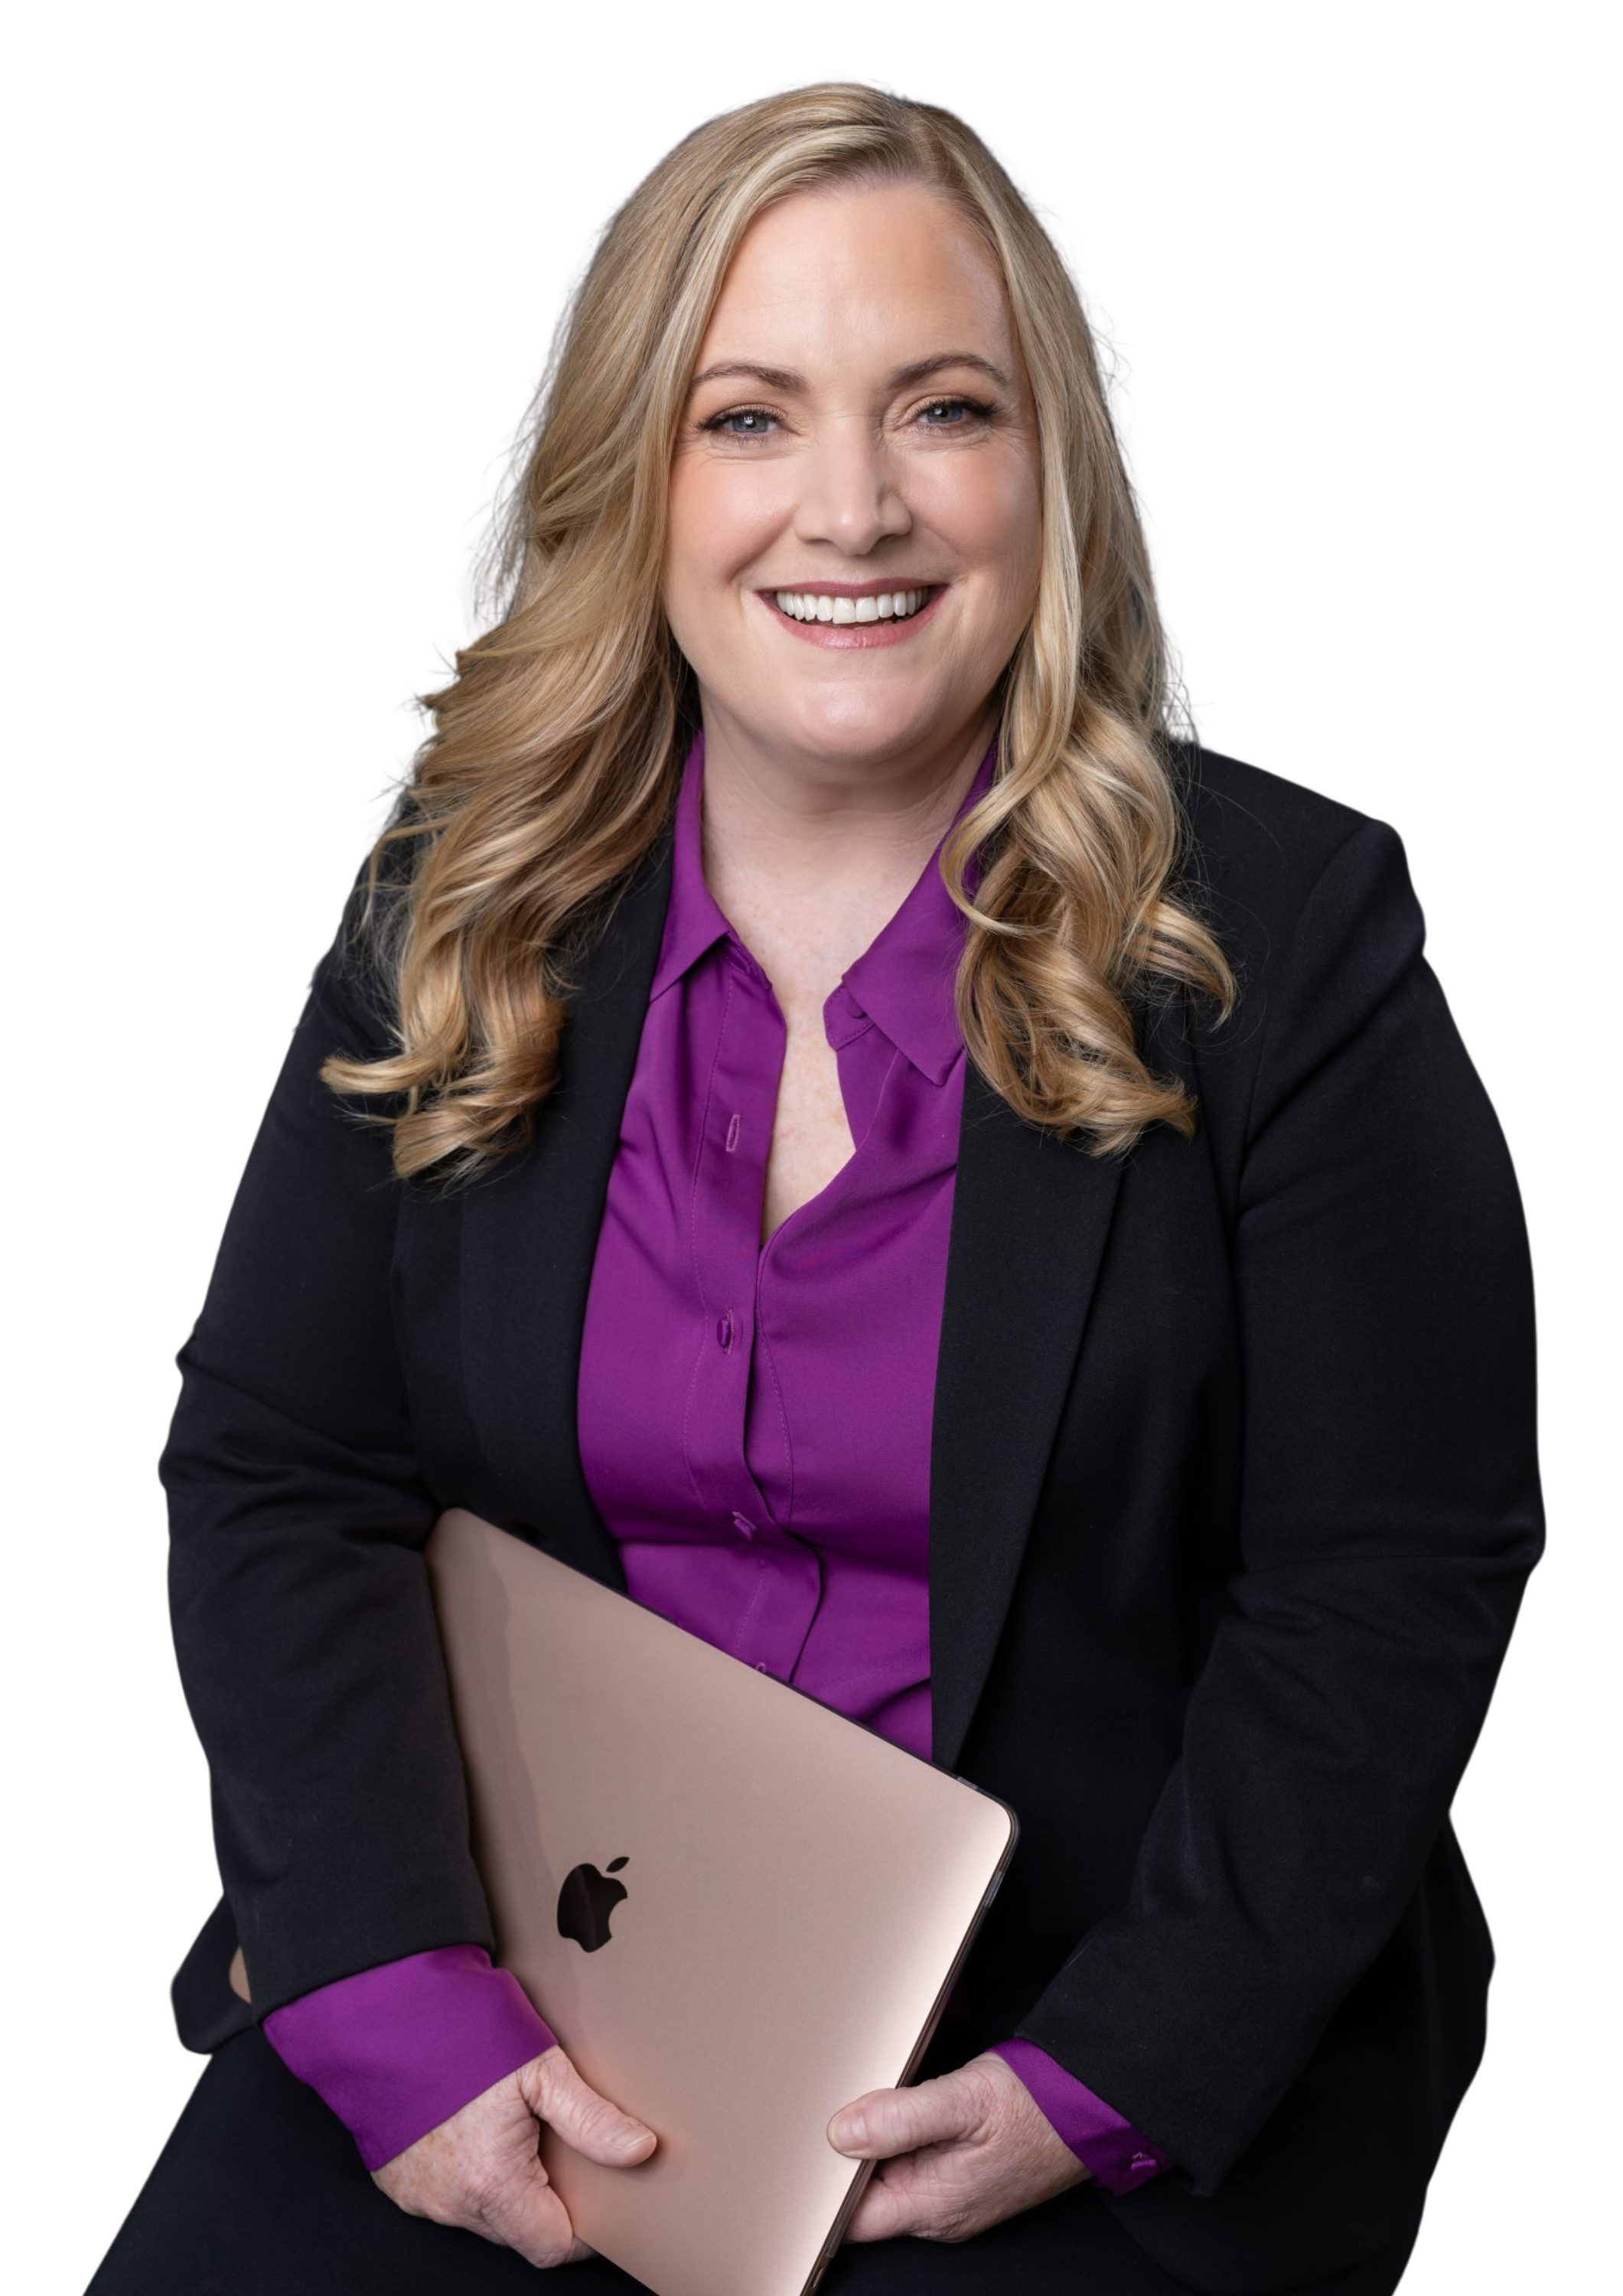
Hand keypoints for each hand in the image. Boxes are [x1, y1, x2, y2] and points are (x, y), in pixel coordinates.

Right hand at [372, 2039, 656, 2265]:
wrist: (385, 2005)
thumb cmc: (456, 2028)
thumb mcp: (539, 2066)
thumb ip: (590, 2118)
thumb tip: (638, 2150)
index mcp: (491, 2184)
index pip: (552, 2246)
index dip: (584, 2230)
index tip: (600, 2198)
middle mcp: (450, 2203)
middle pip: (517, 2228)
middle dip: (545, 2197)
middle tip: (555, 2140)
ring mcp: (418, 2195)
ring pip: (480, 2212)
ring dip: (503, 2182)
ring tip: (511, 2123)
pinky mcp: (396, 2180)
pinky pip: (445, 2193)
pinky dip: (466, 2171)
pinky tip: (473, 2125)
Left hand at [827, 2050, 1090, 2244]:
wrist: (1094, 2105)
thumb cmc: (1038, 2105)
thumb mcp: (965, 2099)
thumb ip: (900, 2118)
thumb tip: (841, 2133)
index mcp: (933, 2205)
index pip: (852, 2218)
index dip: (822, 2187)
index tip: (799, 2148)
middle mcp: (940, 2211)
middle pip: (865, 2195)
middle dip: (842, 2156)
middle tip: (821, 2107)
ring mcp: (953, 2195)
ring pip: (888, 2175)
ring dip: (870, 2141)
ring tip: (853, 2099)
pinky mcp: (964, 2173)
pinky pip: (913, 2162)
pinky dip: (896, 2135)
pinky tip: (891, 2104)